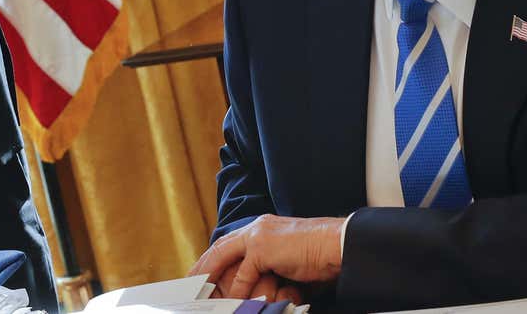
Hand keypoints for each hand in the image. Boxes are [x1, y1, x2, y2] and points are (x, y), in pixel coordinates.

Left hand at [189, 215, 342, 299]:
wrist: (336, 244)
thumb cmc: (320, 254)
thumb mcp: (290, 260)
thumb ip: (272, 268)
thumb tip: (260, 287)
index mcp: (264, 227)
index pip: (232, 242)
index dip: (216, 257)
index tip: (204, 270)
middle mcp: (258, 227)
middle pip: (221, 246)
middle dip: (204, 263)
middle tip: (189, 279)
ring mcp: (259, 235)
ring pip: (224, 255)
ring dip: (211, 273)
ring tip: (199, 289)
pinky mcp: (263, 248)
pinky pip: (244, 273)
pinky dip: (239, 288)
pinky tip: (235, 299)